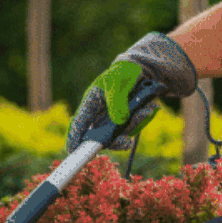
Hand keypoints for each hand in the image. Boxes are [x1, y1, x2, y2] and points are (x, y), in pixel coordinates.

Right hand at [63, 33, 198, 153]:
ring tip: (146, 109)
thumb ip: (117, 102)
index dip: (74, 138)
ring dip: (134, 124)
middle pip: (99, 136)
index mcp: (90, 103)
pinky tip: (148, 107)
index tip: (73, 151)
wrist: (139, 71)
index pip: (79, 123)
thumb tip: (119, 122)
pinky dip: (140, 119)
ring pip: (118, 133)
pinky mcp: (124, 121)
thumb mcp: (117, 83)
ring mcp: (111, 119)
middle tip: (127, 142)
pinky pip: (131, 127)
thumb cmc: (122, 73)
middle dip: (114, 140)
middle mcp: (99, 115)